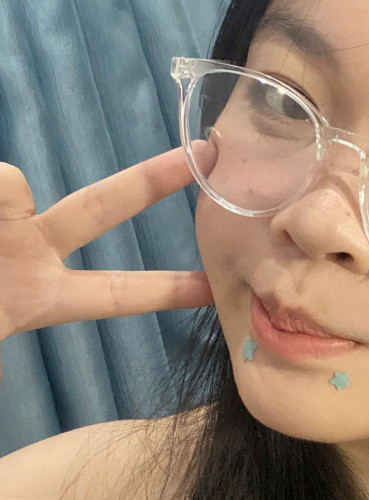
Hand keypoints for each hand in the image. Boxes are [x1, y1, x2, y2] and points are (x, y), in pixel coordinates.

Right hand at [0, 146, 214, 378]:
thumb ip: (2, 343)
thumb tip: (8, 348)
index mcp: (42, 297)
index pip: (119, 294)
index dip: (168, 291)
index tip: (215, 287)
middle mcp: (33, 248)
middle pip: (101, 207)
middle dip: (154, 180)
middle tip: (207, 150)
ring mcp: (6, 219)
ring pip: (16, 185)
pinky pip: (0, 183)